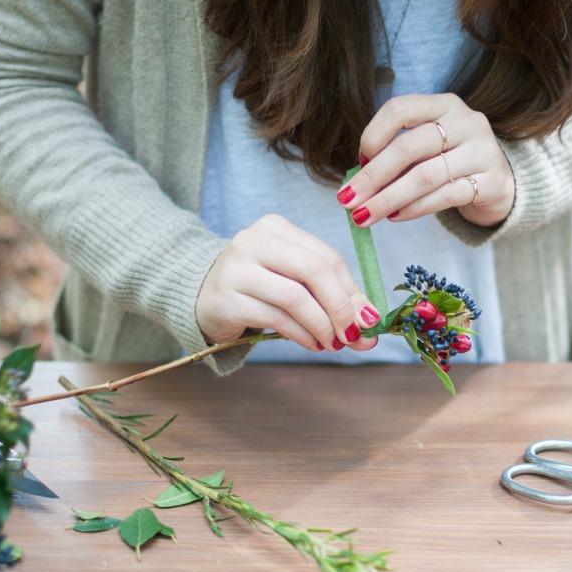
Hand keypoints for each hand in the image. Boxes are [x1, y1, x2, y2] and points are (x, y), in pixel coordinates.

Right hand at [196, 214, 379, 351]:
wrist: (201, 297)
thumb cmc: (257, 287)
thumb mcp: (293, 280)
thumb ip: (331, 295)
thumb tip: (369, 325)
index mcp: (275, 228)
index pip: (326, 257)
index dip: (352, 291)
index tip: (369, 320)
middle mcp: (253, 241)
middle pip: (314, 271)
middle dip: (341, 308)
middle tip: (353, 335)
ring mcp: (236, 269)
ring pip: (295, 297)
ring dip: (321, 325)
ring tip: (332, 343)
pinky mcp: (227, 299)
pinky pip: (275, 318)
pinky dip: (301, 335)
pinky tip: (311, 343)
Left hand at [336, 93, 514, 228]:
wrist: (501, 183)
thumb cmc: (452, 162)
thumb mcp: (429, 146)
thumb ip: (398, 154)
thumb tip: (356, 181)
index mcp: (445, 105)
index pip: (400, 109)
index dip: (373, 135)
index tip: (357, 162)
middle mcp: (466, 122)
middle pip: (409, 147)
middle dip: (372, 176)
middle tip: (347, 200)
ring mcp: (481, 151)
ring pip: (425, 176)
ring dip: (388, 198)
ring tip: (365, 215)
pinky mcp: (490, 182)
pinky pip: (445, 196)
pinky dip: (415, 209)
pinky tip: (395, 217)